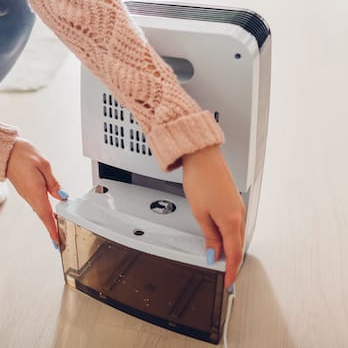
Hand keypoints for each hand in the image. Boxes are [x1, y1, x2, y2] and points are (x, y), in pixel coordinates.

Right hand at [6, 138, 65, 243]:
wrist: (5, 150)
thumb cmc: (22, 154)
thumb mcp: (44, 165)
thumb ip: (54, 183)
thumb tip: (62, 195)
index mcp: (36, 191)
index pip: (46, 215)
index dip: (53, 229)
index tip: (57, 241)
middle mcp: (30, 196)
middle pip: (44, 216)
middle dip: (52, 228)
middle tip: (60, 240)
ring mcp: (26, 194)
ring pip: (40, 211)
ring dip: (49, 221)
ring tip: (58, 229)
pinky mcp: (25, 191)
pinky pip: (37, 205)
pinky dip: (44, 212)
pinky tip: (50, 213)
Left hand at [182, 145, 245, 289]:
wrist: (203, 156)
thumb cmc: (200, 179)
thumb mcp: (200, 213)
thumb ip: (209, 236)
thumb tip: (214, 254)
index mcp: (231, 220)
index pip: (233, 254)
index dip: (231, 272)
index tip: (229, 283)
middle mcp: (239, 214)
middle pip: (237, 246)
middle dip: (232, 263)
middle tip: (226, 276)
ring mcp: (238, 207)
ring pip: (237, 235)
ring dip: (231, 249)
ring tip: (222, 261)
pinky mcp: (234, 201)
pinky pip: (235, 225)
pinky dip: (230, 236)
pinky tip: (223, 239)